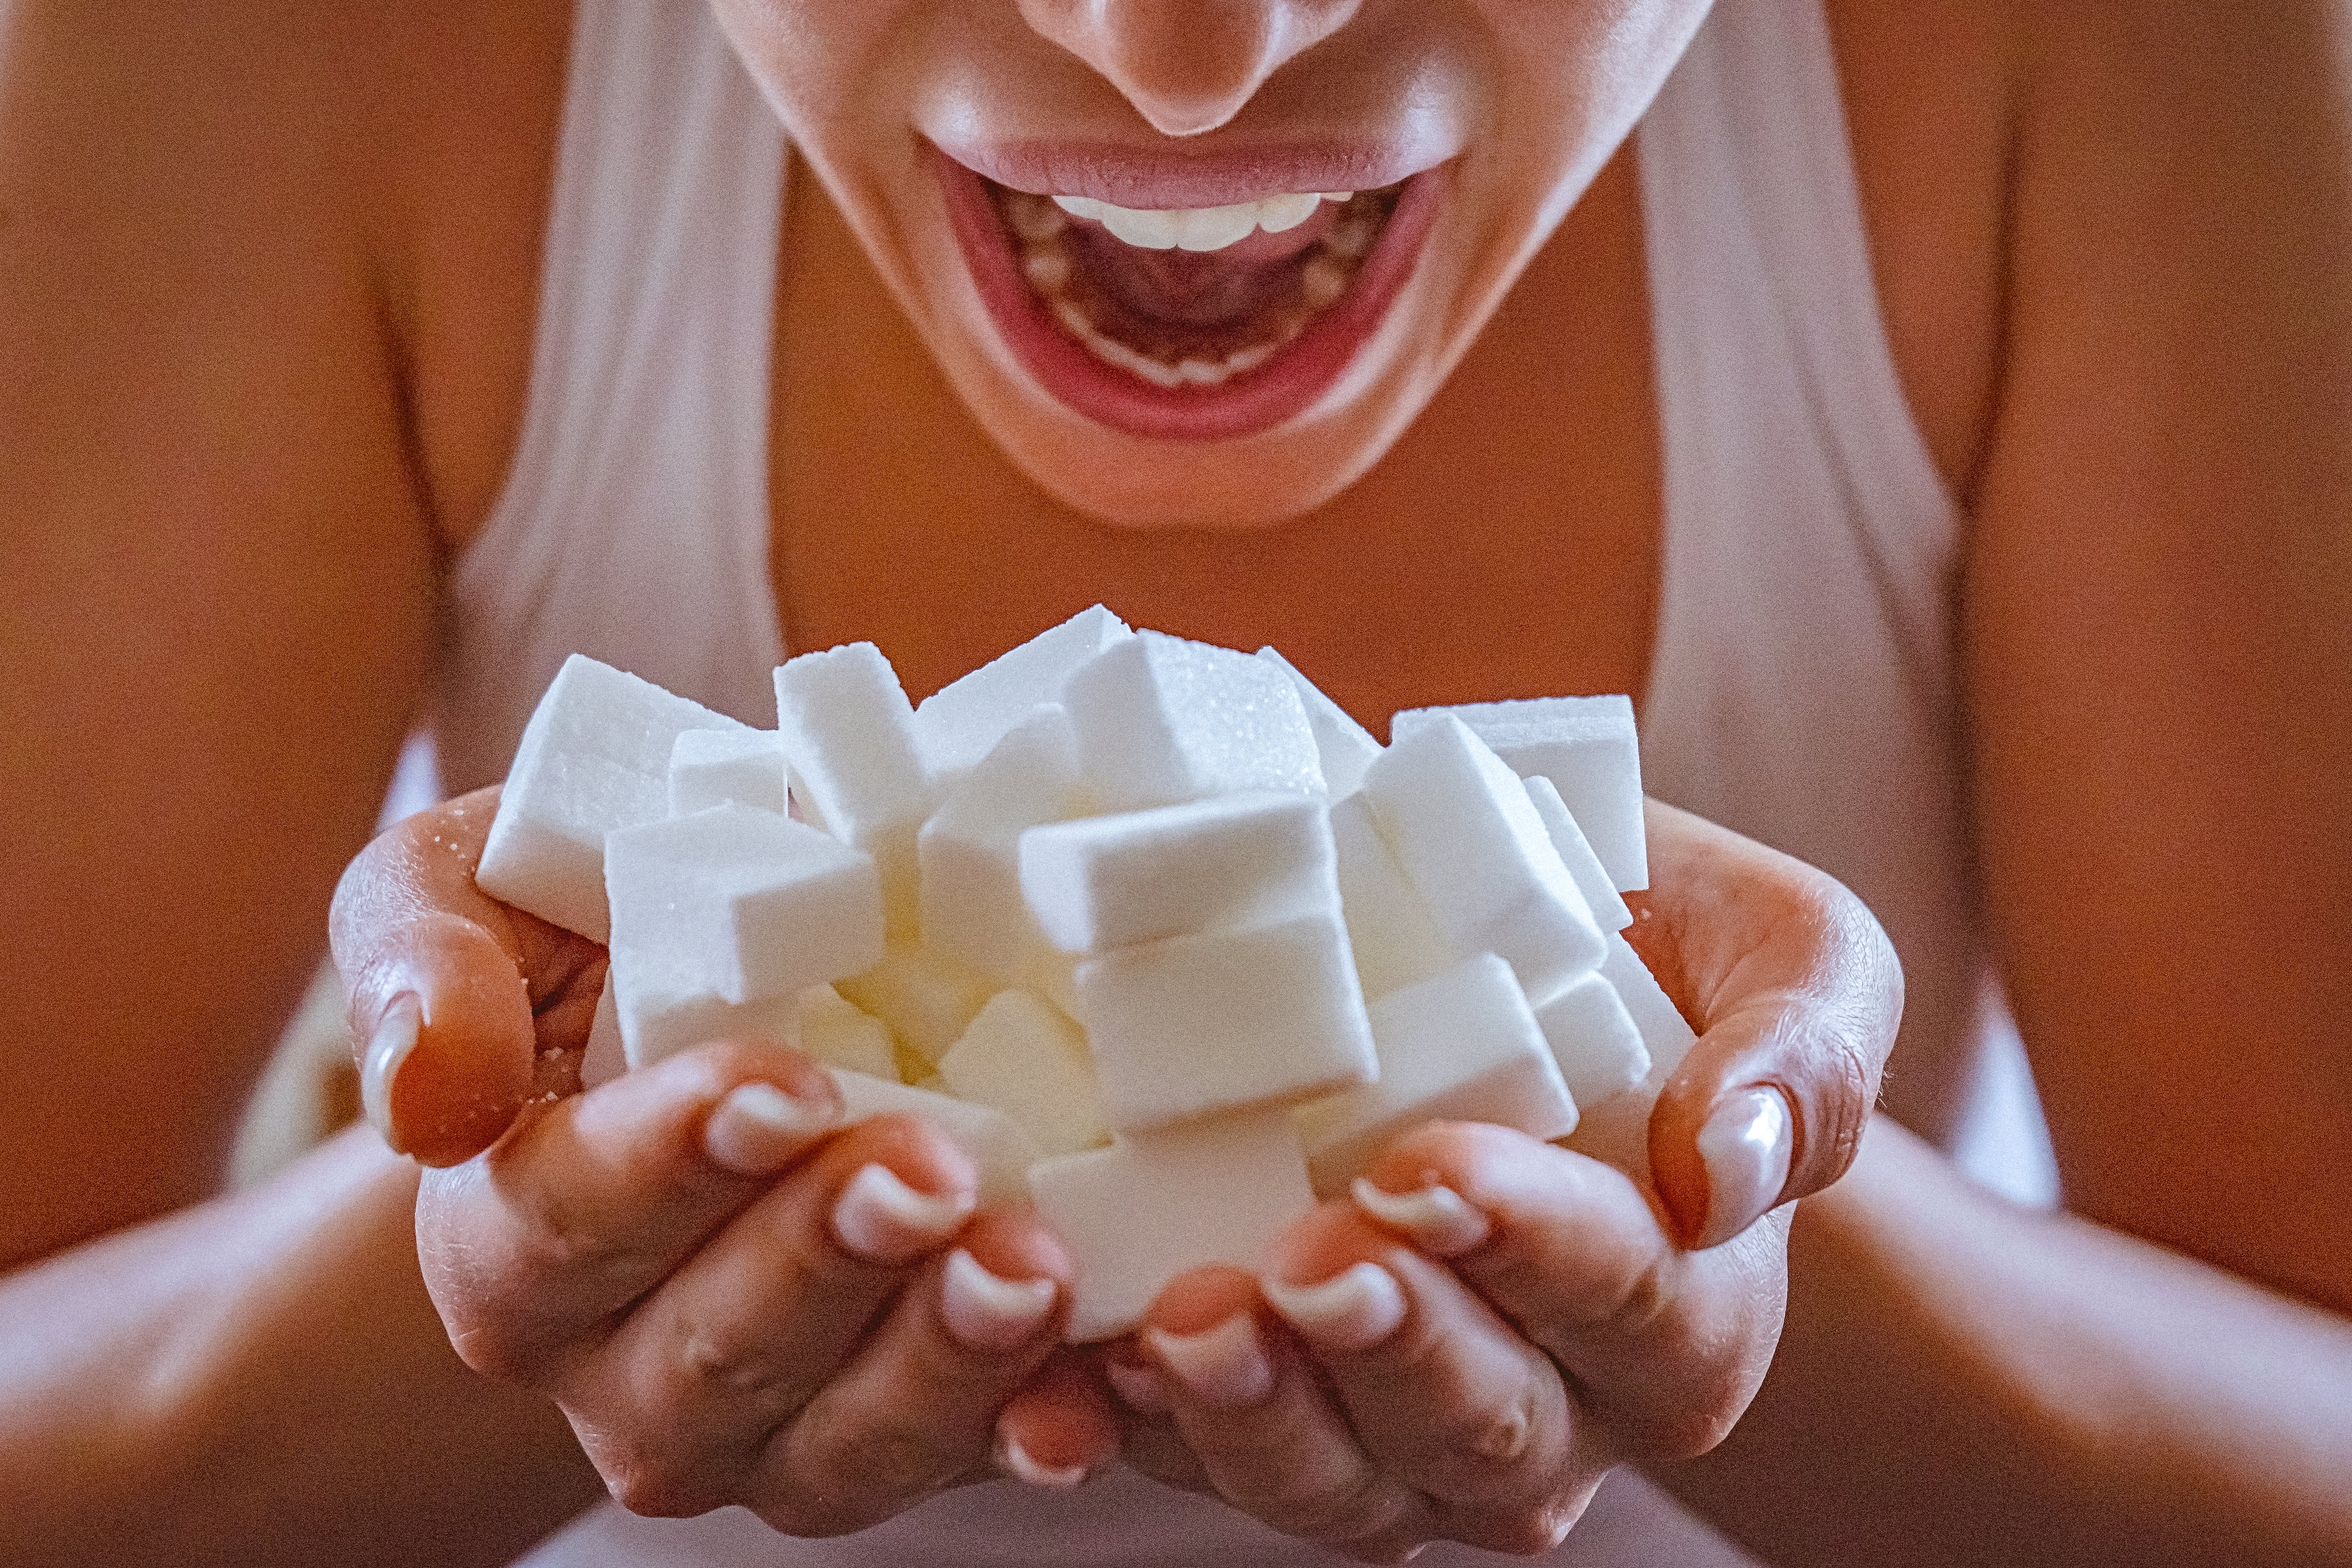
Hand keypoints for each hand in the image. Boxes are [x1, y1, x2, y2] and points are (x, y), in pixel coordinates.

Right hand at [330, 789, 1117, 1530]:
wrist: (726, 970)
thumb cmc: (592, 915)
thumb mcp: (470, 883)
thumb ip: (419, 958)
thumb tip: (429, 1093)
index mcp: (508, 1238)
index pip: (565, 1223)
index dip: (671, 1164)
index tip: (781, 1088)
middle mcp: (621, 1363)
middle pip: (708, 1355)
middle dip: (826, 1262)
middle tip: (929, 1169)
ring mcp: (769, 1420)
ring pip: (838, 1442)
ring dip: (939, 1362)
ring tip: (1025, 1266)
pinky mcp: (902, 1424)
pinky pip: (964, 1459)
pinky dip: (1033, 1430)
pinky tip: (1087, 1400)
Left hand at [1102, 800, 1900, 1559]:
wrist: (1504, 958)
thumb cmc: (1650, 949)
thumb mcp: (1788, 952)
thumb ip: (1808, 1052)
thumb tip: (1732, 1167)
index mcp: (1685, 1307)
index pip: (1628, 1299)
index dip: (1533, 1248)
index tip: (1428, 1170)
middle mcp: (1556, 1402)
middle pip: (1483, 1427)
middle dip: (1388, 1352)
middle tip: (1301, 1260)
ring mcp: (1400, 1428)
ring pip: (1342, 1483)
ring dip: (1253, 1420)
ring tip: (1176, 1330)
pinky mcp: (1269, 1407)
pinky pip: (1197, 1454)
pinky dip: (1125, 1431)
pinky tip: (1063, 1389)